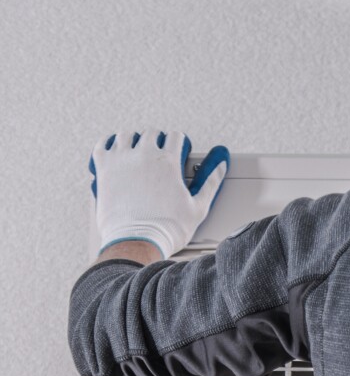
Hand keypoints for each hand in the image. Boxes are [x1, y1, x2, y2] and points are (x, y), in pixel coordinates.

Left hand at [89, 132, 228, 258]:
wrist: (136, 242)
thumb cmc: (168, 228)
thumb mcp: (199, 206)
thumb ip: (211, 181)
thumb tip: (221, 163)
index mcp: (168, 162)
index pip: (176, 137)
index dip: (180, 144)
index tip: (179, 151)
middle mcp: (143, 155)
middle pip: (151, 133)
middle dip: (158, 141)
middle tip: (159, 154)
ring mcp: (121, 160)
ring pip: (126, 135)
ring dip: (134, 141)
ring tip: (137, 152)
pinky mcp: (103, 168)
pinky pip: (103, 144)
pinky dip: (109, 144)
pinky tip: (115, 151)